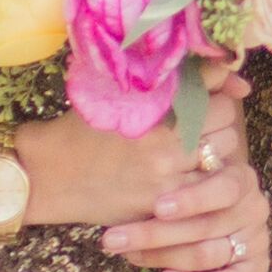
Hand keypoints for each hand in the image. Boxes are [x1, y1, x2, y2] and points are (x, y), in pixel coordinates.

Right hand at [19, 58, 253, 232]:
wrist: (47, 175)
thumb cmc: (81, 129)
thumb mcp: (114, 93)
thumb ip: (162, 79)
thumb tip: (219, 68)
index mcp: (150, 103)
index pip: (211, 82)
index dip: (219, 81)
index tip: (216, 83)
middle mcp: (163, 137)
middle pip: (225, 116)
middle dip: (219, 115)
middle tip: (202, 118)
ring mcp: (166, 172)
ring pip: (225, 150)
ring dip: (218, 145)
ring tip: (196, 146)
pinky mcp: (165, 202)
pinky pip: (211, 186)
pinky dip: (209, 177)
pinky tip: (190, 172)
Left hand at [117, 133, 271, 271]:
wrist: (200, 208)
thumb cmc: (179, 183)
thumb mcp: (178, 166)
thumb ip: (172, 162)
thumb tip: (148, 141)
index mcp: (241, 177)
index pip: (224, 189)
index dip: (193, 200)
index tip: (157, 208)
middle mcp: (254, 206)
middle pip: (205, 226)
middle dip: (154, 234)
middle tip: (113, 238)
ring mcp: (256, 237)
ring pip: (207, 254)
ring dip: (161, 256)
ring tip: (125, 253)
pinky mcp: (255, 266)